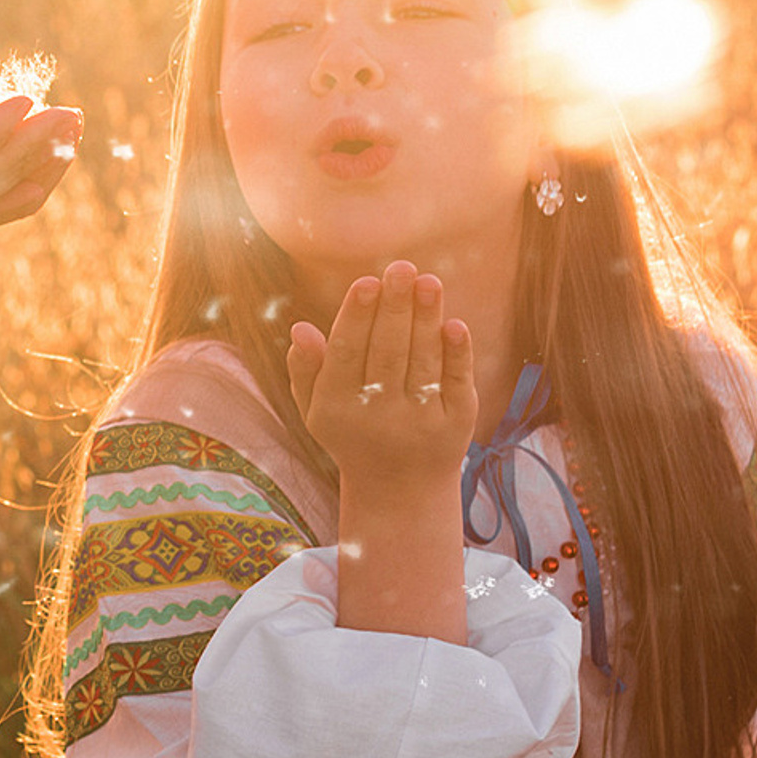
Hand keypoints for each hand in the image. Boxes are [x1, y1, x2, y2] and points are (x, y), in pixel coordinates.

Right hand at [286, 261, 478, 638]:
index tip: (367, 281)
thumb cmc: (353, 434)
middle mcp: (378, 418)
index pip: (347, 354)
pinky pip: (456, 384)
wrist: (400, 490)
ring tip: (429, 281)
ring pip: (423, 362)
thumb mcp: (318, 410)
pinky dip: (457, 355)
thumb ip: (306, 371)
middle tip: (402, 267)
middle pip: (388, 353)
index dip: (357, 317)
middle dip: (395, 308)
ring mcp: (419, 423)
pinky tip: (455, 324)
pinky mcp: (456, 426)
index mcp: (337, 409)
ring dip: (427, 319)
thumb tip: (300, 328)